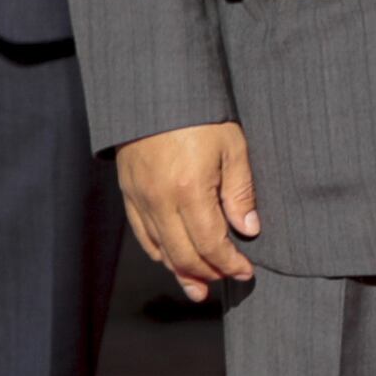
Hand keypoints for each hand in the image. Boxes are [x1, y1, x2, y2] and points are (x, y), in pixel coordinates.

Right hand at [117, 122, 261, 294]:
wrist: (156, 90)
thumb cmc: (200, 114)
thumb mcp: (232, 146)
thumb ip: (240, 191)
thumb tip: (248, 230)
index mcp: (189, 190)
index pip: (210, 245)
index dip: (229, 264)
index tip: (245, 271)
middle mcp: (160, 200)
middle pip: (183, 255)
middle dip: (207, 273)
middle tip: (225, 280)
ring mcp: (140, 198)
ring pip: (159, 249)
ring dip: (181, 270)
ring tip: (198, 286)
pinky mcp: (127, 191)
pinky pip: (141, 233)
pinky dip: (158, 252)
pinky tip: (170, 260)